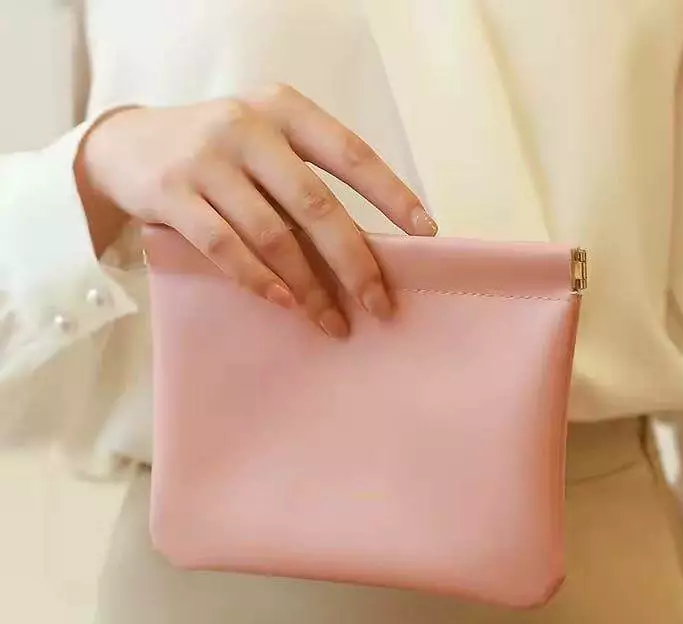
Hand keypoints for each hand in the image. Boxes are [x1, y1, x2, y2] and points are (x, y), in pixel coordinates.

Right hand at [75, 85, 436, 337]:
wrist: (126, 145)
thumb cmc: (217, 154)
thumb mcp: (264, 143)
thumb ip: (305, 179)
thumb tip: (365, 248)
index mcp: (284, 111)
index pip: (351, 154)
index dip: (391, 195)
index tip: (425, 234)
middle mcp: (248, 127)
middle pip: (316, 205)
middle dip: (354, 262)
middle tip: (379, 305)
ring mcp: (207, 160)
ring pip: (273, 234)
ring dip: (308, 287)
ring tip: (333, 322)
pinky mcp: (173, 193)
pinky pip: (225, 247)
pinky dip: (258, 280)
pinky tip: (283, 303)